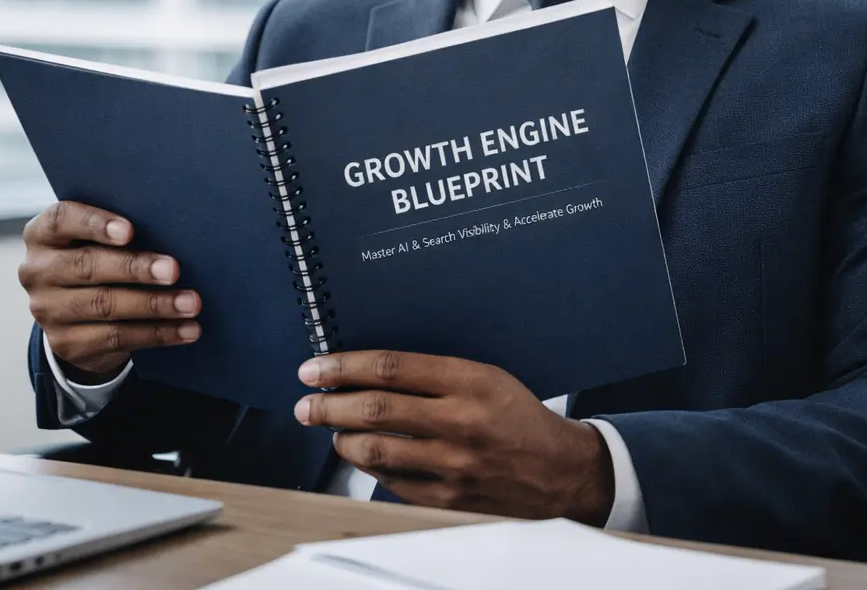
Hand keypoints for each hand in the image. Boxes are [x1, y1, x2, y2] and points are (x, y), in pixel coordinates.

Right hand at [19, 201, 200, 381]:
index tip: (130, 230)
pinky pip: (116, 338)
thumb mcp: (96, 239)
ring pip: (104, 306)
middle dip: (135, 268)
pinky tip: (186, 329)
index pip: (61, 220)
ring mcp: (47, 311)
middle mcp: (37, 271)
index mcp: (42, 234)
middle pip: (86, 266)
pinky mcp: (66, 343)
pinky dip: (157, 334)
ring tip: (190, 303)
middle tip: (174, 270)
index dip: (95, 224)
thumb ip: (119, 231)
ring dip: (154, 305)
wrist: (75, 313)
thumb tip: (172, 227)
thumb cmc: (97, 256)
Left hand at [294, 351, 612, 523]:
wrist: (559, 472)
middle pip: (375, 410)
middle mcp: (460, 423)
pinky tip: (360, 452)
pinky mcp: (447, 498)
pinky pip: (389, 480)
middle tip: (306, 402)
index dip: (344, 367)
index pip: (391, 369)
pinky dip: (367, 464)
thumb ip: (432, 373)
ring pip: (374, 450)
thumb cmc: (517, 417)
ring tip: (328, 426)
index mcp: (471, 382)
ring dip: (340, 437)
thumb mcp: (486, 376)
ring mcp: (452, 465)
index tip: (316, 367)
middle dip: (328, 405)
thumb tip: (368, 370)